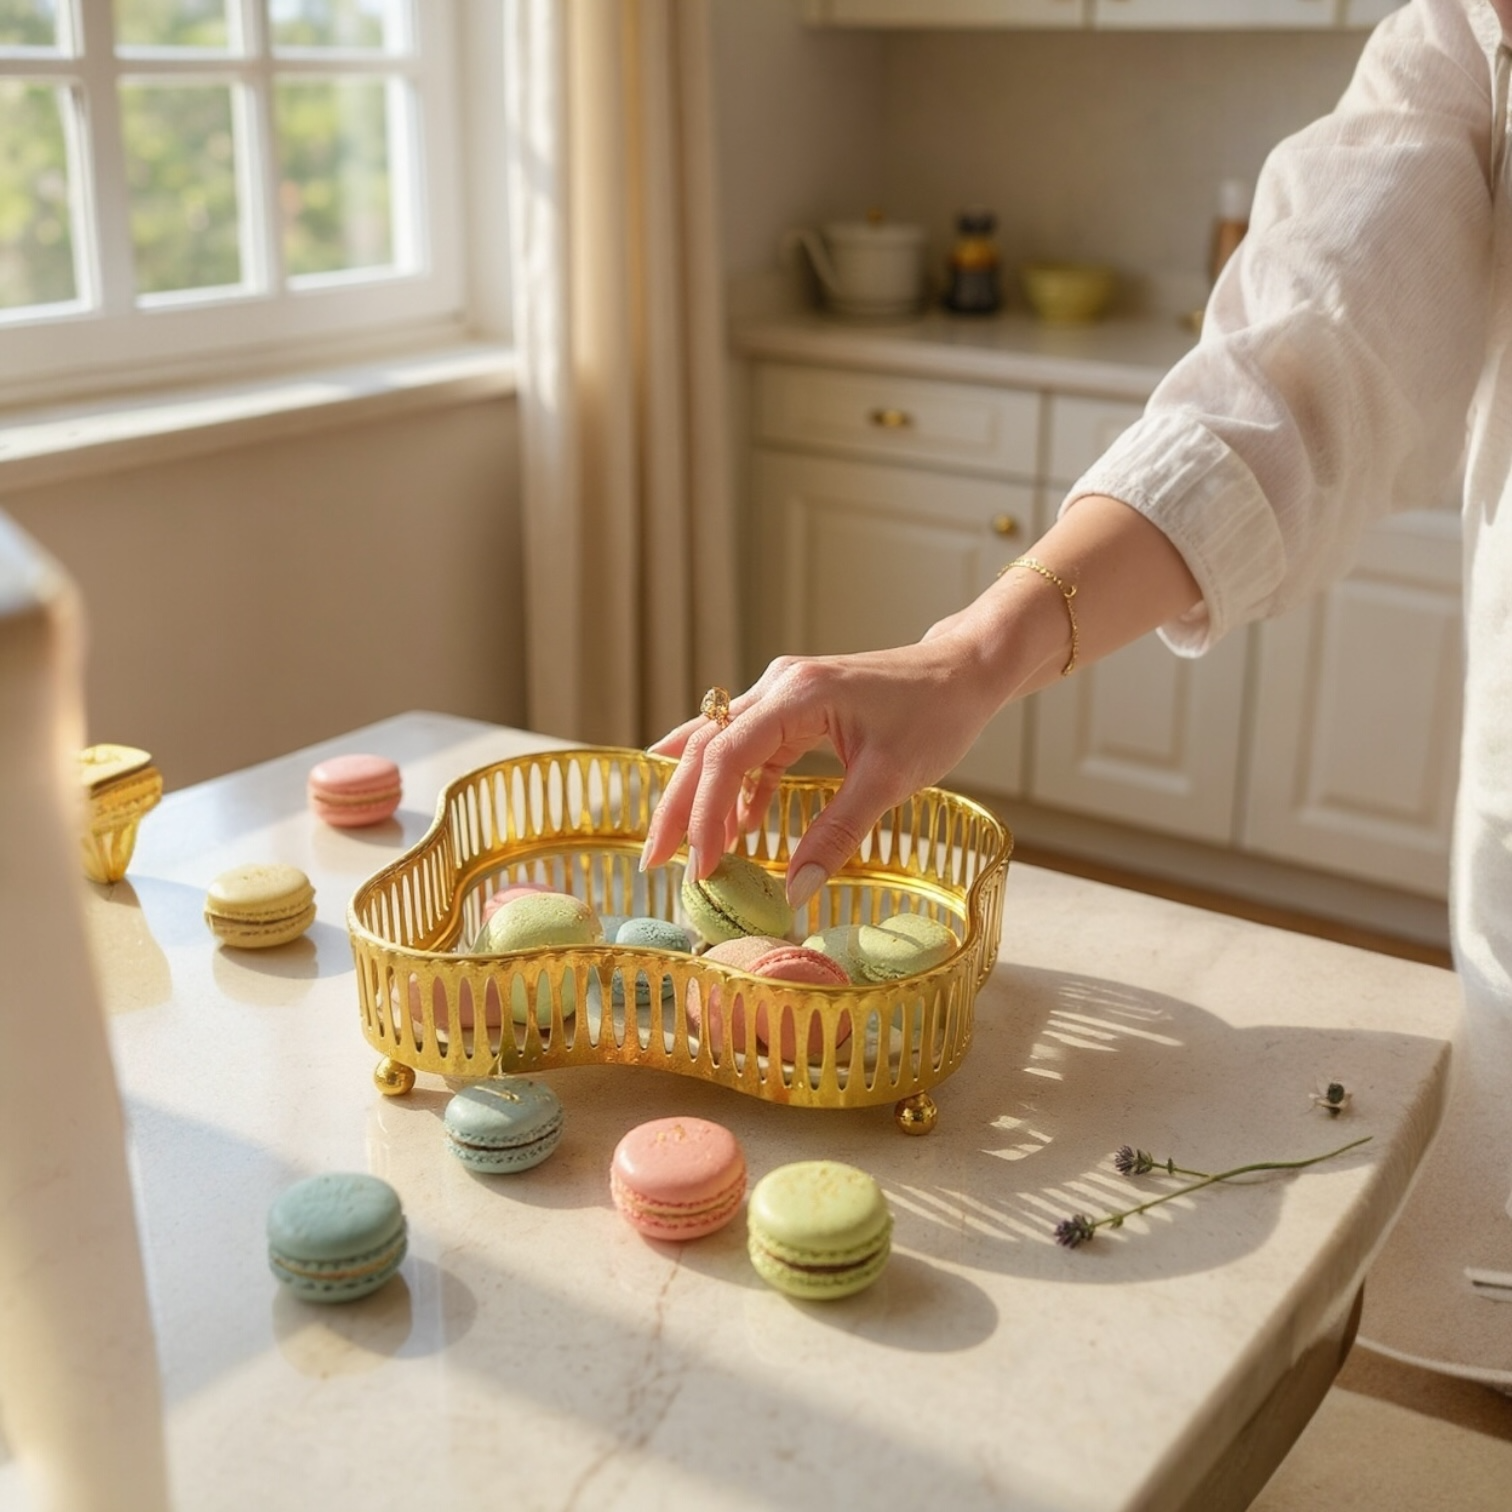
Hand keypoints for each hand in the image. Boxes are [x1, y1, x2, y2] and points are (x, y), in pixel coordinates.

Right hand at [640, 628, 1004, 907]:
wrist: (963, 671)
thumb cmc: (936, 714)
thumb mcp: (890, 780)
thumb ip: (838, 834)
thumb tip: (795, 892)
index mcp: (798, 694)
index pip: (727, 755)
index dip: (705, 814)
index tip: (699, 866)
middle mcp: (778, 685)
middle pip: (707, 747)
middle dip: (677, 806)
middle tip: (653, 860)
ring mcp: (784, 694)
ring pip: (722, 749)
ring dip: (701, 799)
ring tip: (682, 852)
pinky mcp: (795, 710)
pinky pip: (751, 751)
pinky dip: (739, 790)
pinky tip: (735, 831)